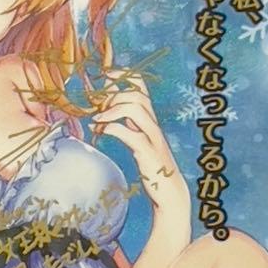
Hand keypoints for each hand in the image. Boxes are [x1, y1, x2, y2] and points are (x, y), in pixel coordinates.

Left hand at [91, 72, 188, 209]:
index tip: (105, 74)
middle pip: (138, 95)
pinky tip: (101, 132)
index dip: (124, 75)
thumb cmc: (152, 169)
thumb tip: (100, 118)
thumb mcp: (138, 143)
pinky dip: (113, 129)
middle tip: (97, 109)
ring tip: (97, 120)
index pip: (141, 87)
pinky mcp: (149, 155)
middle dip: (114, 95)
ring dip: (112, 110)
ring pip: (137, 109)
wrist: (170, 193)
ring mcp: (153, 139)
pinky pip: (132, 135)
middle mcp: (154, 126)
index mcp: (150, 120)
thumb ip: (126, 127)